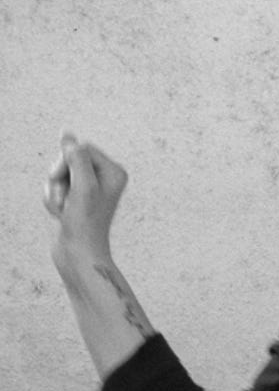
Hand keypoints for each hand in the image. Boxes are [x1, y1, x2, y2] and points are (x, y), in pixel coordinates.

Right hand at [43, 133, 129, 273]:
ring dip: (55, 192)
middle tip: (67, 200)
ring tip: (65, 210)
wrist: (78, 255)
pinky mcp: (76, 198)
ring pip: (58, 174)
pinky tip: (61, 214)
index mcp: (114, 171)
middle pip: (69, 159)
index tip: (68, 182)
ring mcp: (89, 188)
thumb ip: (76, 158)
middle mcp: (104, 177)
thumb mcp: (83, 186)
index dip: (67, 162)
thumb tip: (67, 135)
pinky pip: (55, 188)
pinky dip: (52, 200)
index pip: (82, 148)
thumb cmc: (85, 224)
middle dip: (60, 178)